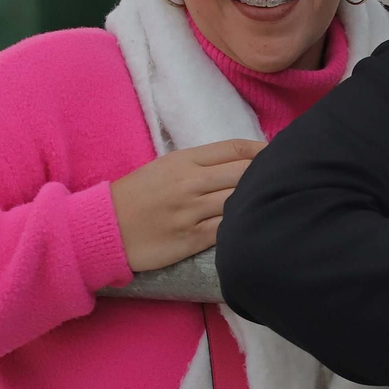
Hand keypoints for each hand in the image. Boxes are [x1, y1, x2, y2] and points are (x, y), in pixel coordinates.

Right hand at [109, 139, 266, 271]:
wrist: (104, 227)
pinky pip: (227, 229)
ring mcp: (192, 211)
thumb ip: (200, 163)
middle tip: (284, 178)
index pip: (234, 149)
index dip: (262, 150)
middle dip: (268, 174)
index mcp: (184, 160)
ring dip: (259, 200)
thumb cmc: (136, 195)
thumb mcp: (164, 167)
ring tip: (274, 202)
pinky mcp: (192, 238)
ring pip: (239, 200)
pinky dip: (242, 225)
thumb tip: (238, 161)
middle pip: (244, 173)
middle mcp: (190, 183)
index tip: (277, 154)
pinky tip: (252, 224)